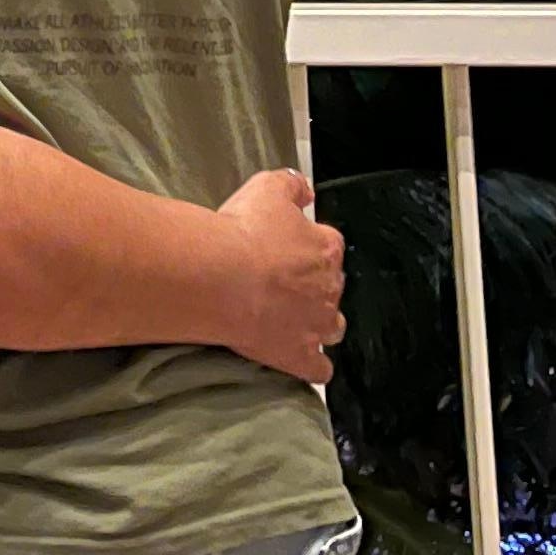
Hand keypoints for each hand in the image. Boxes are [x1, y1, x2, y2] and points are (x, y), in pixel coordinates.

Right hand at [213, 169, 344, 385]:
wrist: (223, 277)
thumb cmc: (243, 232)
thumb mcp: (267, 188)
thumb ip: (291, 185)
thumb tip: (304, 187)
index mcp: (325, 248)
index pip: (330, 245)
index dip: (310, 245)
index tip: (289, 247)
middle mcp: (329, 288)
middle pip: (332, 287)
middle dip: (314, 285)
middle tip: (281, 281)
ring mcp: (317, 326)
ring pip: (332, 328)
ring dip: (319, 323)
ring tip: (293, 319)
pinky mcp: (300, 356)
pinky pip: (319, 369)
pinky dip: (314, 365)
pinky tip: (300, 358)